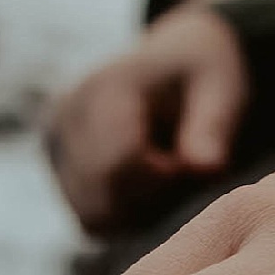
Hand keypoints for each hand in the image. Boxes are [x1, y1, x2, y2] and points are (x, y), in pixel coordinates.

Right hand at [44, 4, 249, 234]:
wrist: (170, 57)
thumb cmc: (198, 70)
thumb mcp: (219, 85)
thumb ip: (213, 127)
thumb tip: (207, 170)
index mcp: (105, 87)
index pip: (120, 164)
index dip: (165, 179)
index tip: (192, 163)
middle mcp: (66, 115)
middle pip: (103, 197)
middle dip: (152, 202)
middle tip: (183, 173)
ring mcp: (54, 142)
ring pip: (93, 216)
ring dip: (137, 213)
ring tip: (165, 175)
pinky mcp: (57, 166)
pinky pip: (89, 217)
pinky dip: (123, 214)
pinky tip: (146, 186)